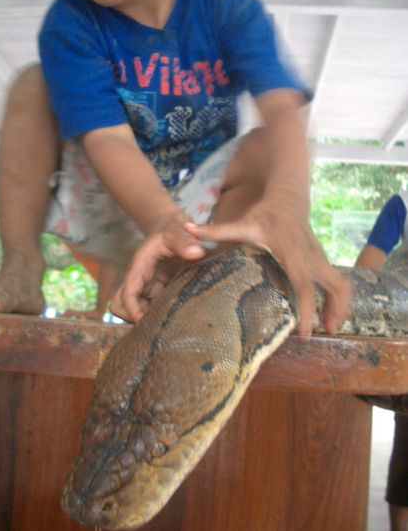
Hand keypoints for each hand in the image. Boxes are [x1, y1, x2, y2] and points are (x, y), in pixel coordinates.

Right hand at [110, 215, 205, 322]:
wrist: (175, 227)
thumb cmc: (174, 228)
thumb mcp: (179, 232)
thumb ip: (186, 241)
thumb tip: (196, 253)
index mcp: (140, 266)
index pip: (127, 294)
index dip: (133, 310)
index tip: (146, 321)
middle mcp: (139, 278)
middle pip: (122, 306)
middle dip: (134, 317)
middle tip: (157, 322)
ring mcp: (148, 285)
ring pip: (136, 309)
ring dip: (147, 317)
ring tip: (168, 319)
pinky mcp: (158, 289)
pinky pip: (151, 307)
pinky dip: (159, 313)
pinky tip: (176, 313)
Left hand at [184, 198, 351, 337]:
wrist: (288, 198)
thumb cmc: (264, 214)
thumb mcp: (241, 223)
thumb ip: (215, 230)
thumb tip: (188, 230)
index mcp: (291, 252)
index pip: (303, 283)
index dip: (306, 308)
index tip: (303, 330)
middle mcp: (311, 256)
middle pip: (335, 286)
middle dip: (335, 310)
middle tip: (326, 332)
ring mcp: (320, 257)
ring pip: (342, 285)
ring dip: (340, 307)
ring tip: (331, 328)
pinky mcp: (323, 259)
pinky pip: (338, 282)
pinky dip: (337, 299)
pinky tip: (328, 314)